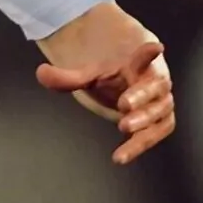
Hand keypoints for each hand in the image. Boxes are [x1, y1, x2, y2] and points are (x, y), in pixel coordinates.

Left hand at [36, 38, 175, 164]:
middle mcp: (155, 83)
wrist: (127, 83)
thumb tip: (41, 73)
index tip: (155, 47)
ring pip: (161, 114)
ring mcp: (159, 103)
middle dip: (143, 96)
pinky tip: (121, 155)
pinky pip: (156, 133)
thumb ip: (67, 77)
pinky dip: (141, 144)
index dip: (149, 53)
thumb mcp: (89, 74)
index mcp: (139, 65)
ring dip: (145, 124)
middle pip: (158, 88)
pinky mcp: (158, 122)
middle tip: (124, 105)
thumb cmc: (112, 76)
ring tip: (124, 128)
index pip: (146, 57)